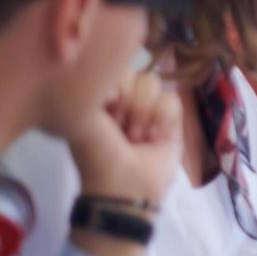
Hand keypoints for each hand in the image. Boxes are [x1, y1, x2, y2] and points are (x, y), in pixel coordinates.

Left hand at [70, 70, 182, 205]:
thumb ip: (92, 87)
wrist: (124, 186)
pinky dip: (162, 120)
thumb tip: (116, 73)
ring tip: (138, 138)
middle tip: (121, 130)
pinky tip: (155, 139)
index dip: (112, 89)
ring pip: (155, 83)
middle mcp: (126, 100)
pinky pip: (173, 99)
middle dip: (128, 104)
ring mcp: (150, 109)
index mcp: (101, 98)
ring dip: (144, 114)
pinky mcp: (173, 121)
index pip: (114, 68)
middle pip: (136, 73)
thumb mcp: (83, 118)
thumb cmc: (98, 155)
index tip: (105, 112)